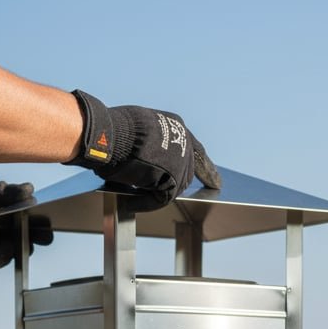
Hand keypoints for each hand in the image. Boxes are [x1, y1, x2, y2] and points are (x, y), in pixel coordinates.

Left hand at [0, 173, 51, 267]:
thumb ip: (3, 192)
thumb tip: (29, 190)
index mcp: (4, 209)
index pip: (28, 216)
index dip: (40, 218)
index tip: (50, 217)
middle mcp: (1, 227)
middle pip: (25, 235)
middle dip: (36, 236)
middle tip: (44, 234)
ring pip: (14, 249)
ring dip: (21, 246)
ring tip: (25, 240)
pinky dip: (4, 256)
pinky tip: (8, 248)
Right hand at [67, 90, 220, 209]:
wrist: (110, 135)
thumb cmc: (114, 130)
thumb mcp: (139, 130)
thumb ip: (150, 144)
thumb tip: (143, 156)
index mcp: (176, 125)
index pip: (194, 149)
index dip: (204, 168)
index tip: (216, 182)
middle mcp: (184, 142)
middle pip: (186, 172)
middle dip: (176, 184)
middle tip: (163, 194)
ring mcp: (181, 161)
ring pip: (175, 187)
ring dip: (156, 192)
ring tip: (137, 194)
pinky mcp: (173, 179)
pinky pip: (160, 199)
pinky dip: (144, 203)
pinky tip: (132, 203)